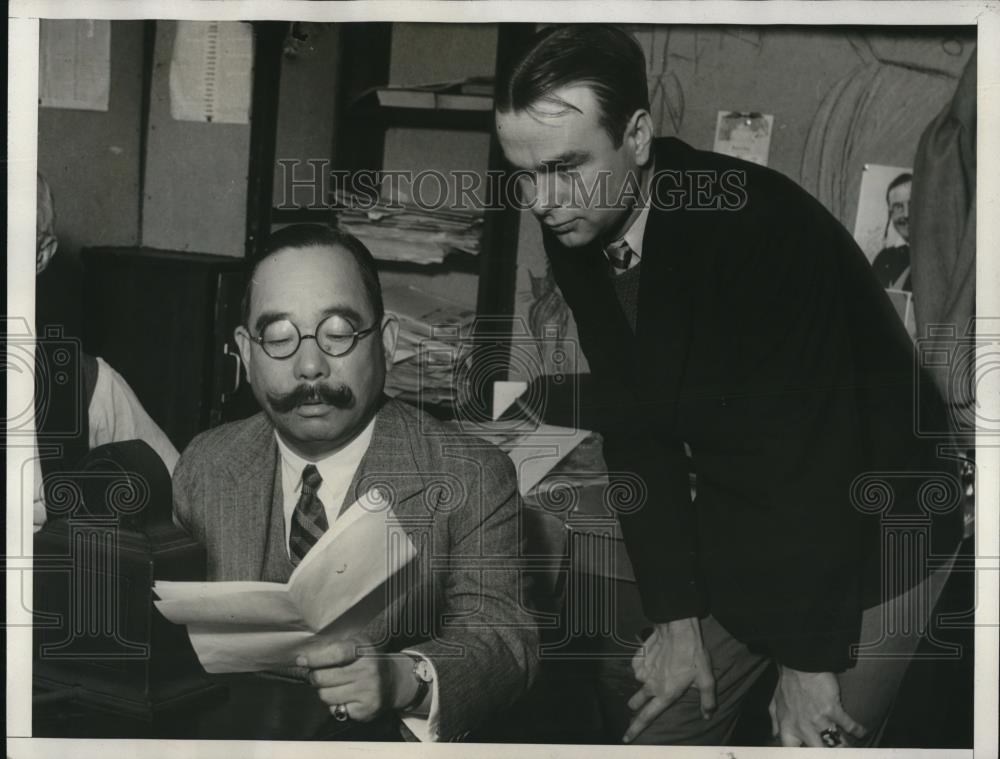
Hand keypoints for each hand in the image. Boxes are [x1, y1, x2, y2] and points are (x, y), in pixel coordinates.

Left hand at [296, 635, 417, 721]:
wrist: (394, 683)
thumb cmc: (369, 661)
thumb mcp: (358, 645)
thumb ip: (334, 646)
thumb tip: (305, 655)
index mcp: (365, 650)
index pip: (336, 653)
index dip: (315, 657)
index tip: (301, 660)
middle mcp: (368, 671)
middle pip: (324, 677)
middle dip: (315, 676)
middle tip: (319, 674)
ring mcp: (367, 692)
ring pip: (326, 695)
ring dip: (324, 691)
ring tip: (335, 685)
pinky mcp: (365, 710)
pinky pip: (335, 710)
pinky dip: (335, 704)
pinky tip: (345, 697)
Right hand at [624, 617, 715, 742]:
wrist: (677, 628)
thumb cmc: (693, 653)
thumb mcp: (706, 678)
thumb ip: (707, 700)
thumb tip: (707, 716)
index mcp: (665, 694)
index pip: (647, 717)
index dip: (635, 729)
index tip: (626, 739)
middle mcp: (650, 685)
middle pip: (636, 702)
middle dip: (636, 705)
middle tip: (642, 701)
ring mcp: (642, 671)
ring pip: (639, 682)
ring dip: (646, 680)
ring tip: (660, 669)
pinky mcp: (637, 658)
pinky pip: (638, 668)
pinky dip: (644, 667)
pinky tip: (655, 659)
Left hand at [769, 666, 866, 746]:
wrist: (798, 665)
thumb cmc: (787, 684)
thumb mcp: (775, 704)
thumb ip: (776, 722)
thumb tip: (775, 735)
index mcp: (788, 728)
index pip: (793, 751)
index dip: (803, 754)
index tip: (811, 753)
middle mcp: (803, 728)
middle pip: (818, 751)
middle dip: (829, 752)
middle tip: (834, 750)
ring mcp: (819, 720)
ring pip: (836, 743)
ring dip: (844, 746)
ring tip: (849, 748)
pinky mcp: (832, 710)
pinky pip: (849, 725)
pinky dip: (857, 729)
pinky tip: (861, 732)